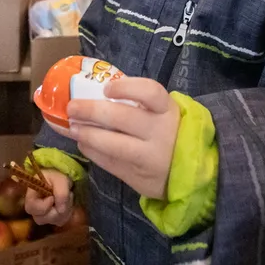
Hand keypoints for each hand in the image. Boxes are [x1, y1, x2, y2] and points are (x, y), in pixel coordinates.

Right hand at [24, 169, 73, 226]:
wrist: (62, 180)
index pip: (31, 208)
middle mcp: (34, 209)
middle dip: (57, 209)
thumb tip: (61, 210)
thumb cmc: (56, 177)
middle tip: (65, 197)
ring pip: (53, 221)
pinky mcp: (52, 219)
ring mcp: (43, 215)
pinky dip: (68, 213)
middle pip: (41, 219)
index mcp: (31, 195)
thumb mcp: (60, 179)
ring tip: (68, 198)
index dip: (44, 206)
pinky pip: (60, 221)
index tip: (52, 197)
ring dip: (65, 210)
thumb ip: (61, 193)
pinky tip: (68, 204)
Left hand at [69, 77, 179, 199]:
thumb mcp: (163, 114)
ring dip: (88, 134)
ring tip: (72, 128)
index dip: (126, 87)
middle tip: (72, 107)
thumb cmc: (169, 132)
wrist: (193, 173)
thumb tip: (96, 92)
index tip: (106, 88)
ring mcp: (150, 157)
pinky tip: (84, 144)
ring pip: (113, 144)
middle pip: (122, 117)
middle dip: (91, 111)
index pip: (150, 92)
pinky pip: (110, 163)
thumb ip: (139, 104)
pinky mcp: (139, 177)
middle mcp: (161, 132)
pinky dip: (93, 152)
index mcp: (167, 110)